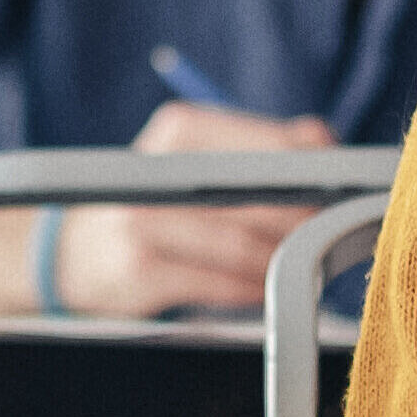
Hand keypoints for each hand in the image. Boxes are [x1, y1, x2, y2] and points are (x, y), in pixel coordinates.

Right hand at [50, 102, 344, 318]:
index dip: (318, 172)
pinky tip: (261, 287)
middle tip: (329, 235)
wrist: (73, 253)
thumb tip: (324, 139)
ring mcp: (147, 222)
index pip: (274, 146)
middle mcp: (161, 170)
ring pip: (248, 247)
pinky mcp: (143, 271)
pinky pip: (223, 285)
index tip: (342, 191)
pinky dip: (254, 288)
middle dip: (307, 221)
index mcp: (182, 128)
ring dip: (282, 262)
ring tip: (295, 266)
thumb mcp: (194, 158)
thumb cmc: (156, 204)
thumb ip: (260, 146)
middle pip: (266, 198)